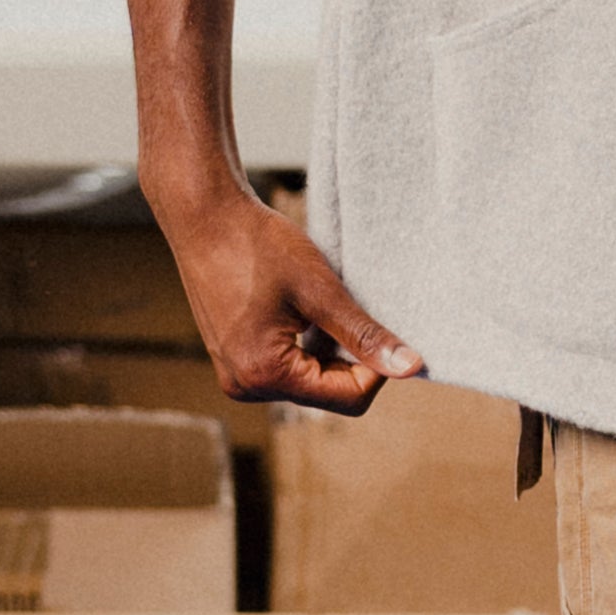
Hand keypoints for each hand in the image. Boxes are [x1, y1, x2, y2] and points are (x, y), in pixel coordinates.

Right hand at [154, 174, 424, 411]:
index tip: (381, 328)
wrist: (204, 216)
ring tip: (317, 304)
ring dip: (327, 349)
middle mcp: (246, 386)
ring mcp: (237, 375)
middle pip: (328, 393)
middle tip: (347, 308)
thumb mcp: (320, 290)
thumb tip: (411, 368)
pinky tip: (301, 308)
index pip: (348, 398)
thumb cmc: (256, 245)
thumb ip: (364, 334)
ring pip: (309, 380)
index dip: (376, 368)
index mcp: (265, 374)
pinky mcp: (235, 359)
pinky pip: (287, 367)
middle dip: (348, 357)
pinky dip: (305, 344)